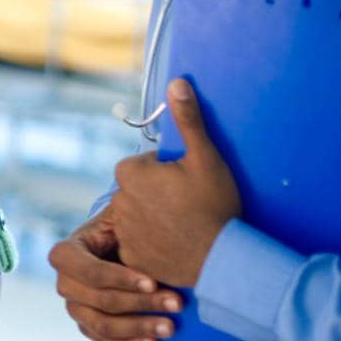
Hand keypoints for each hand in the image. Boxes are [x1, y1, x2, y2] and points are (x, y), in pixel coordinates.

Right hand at [48, 210, 179, 340]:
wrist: (125, 249)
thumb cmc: (128, 227)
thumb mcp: (122, 213)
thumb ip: (128, 207)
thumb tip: (141, 192)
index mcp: (66, 253)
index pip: (88, 271)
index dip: (119, 279)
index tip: (153, 280)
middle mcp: (65, 283)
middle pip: (99, 301)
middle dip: (140, 303)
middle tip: (177, 302)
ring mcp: (75, 308)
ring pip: (102, 325)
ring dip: (138, 327)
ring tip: (171, 327)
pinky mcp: (88, 326)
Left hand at [112, 78, 241, 287]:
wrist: (222, 258)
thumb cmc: (215, 204)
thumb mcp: (205, 157)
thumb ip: (188, 120)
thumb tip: (176, 82)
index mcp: (130, 172)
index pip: (146, 164)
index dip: (169, 172)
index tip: (189, 184)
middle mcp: (117, 200)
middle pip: (141, 189)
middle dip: (160, 193)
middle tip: (190, 206)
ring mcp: (123, 230)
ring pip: (139, 215)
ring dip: (156, 217)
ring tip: (185, 226)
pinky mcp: (130, 255)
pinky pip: (140, 242)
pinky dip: (154, 243)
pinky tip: (176, 245)